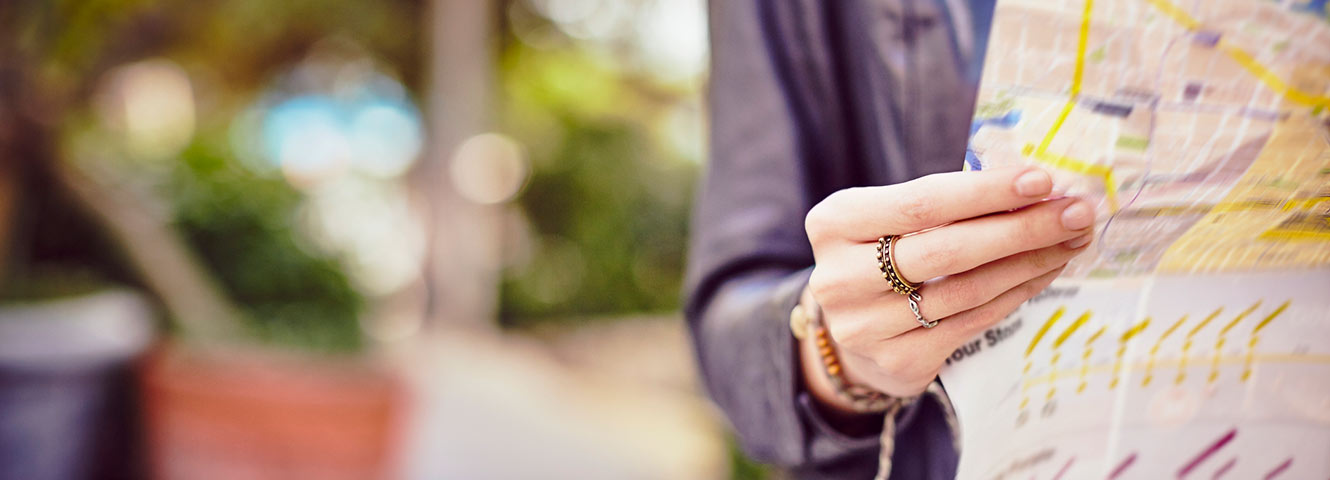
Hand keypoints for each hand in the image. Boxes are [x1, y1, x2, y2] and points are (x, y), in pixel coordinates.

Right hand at [801, 166, 1093, 405]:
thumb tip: (1035, 187)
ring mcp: (865, 324)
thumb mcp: (893, 219)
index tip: (1043, 180)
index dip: (986, 192)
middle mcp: (840, 276)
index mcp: (835, 223)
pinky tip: (1043, 272)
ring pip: (965, 289)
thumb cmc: (884, 255)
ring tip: (1069, 241)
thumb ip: (946, 203)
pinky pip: (972, 321)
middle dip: (1020, 228)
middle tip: (1075, 213)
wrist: (855, 328)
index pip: (921, 203)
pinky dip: (1015, 294)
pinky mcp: (897, 358)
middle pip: (946, 249)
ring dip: (1028, 262)